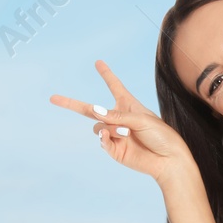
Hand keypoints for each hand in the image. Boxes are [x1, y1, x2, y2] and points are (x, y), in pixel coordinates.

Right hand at [49, 59, 196, 185]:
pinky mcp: (115, 150)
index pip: (115, 86)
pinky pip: (102, 141)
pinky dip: (105, 138)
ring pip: (98, 126)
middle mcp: (119, 119)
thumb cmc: (162, 136)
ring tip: (126, 132)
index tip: (98, 62)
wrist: (169, 160)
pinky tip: (112, 137)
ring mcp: (115, 135)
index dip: (107, 75)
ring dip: (108, 126)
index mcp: (129, 106)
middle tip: (53, 98)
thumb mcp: (141, 119)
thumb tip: (94, 111)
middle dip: (71, 104)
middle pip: (91, 110)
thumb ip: (117, 115)